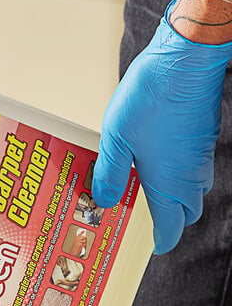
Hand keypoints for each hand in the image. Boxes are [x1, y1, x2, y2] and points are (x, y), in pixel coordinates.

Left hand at [92, 0, 231, 253]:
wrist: (184, 61)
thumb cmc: (148, 102)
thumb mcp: (115, 142)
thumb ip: (110, 176)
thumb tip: (105, 202)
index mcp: (169, 185)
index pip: (172, 228)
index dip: (160, 240)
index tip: (148, 245)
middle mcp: (190, 176)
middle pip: (184, 212)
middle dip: (165, 218)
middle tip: (136, 213)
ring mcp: (199, 156)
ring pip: (189, 189)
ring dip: (169, 194)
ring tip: (138, 186)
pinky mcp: (200, 137)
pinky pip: (190, 167)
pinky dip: (175, 173)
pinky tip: (150, 159)